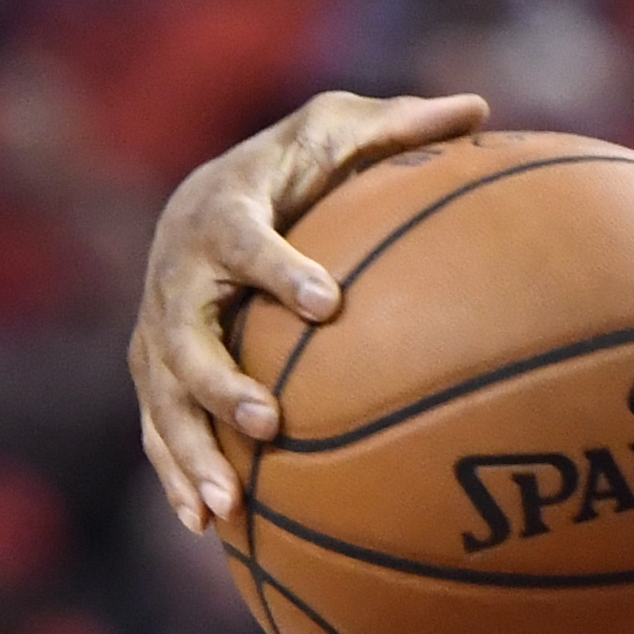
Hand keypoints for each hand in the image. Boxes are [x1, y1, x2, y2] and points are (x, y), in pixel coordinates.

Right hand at [127, 92, 486, 532]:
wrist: (200, 198)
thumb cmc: (292, 164)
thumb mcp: (340, 130)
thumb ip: (399, 124)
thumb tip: (478, 107)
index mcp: (221, 213)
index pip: (245, 240)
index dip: (281, 269)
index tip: (329, 303)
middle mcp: (175, 275)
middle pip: (184, 335)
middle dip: (222, 382)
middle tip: (271, 418)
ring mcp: (157, 330)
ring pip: (164, 398)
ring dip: (192, 452)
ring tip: (227, 505)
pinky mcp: (155, 373)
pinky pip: (160, 429)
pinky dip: (179, 474)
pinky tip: (209, 526)